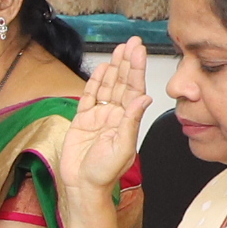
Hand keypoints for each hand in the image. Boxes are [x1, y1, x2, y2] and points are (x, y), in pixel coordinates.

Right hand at [59, 38, 150, 206]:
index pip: (134, 88)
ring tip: (119, 50)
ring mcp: (99, 116)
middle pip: (122, 83)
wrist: (82, 185)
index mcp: (127, 120)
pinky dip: (96, 82)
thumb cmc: (103, 173)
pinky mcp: (83, 120)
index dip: (137, 69)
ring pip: (108, 86)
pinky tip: (102, 69)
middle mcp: (115, 115)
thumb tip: (144, 98)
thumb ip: (131, 122)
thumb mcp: (121, 148)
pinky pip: (90, 96)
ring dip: (114, 68)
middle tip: (131, 42)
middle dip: (127, 62)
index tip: (139, 51)